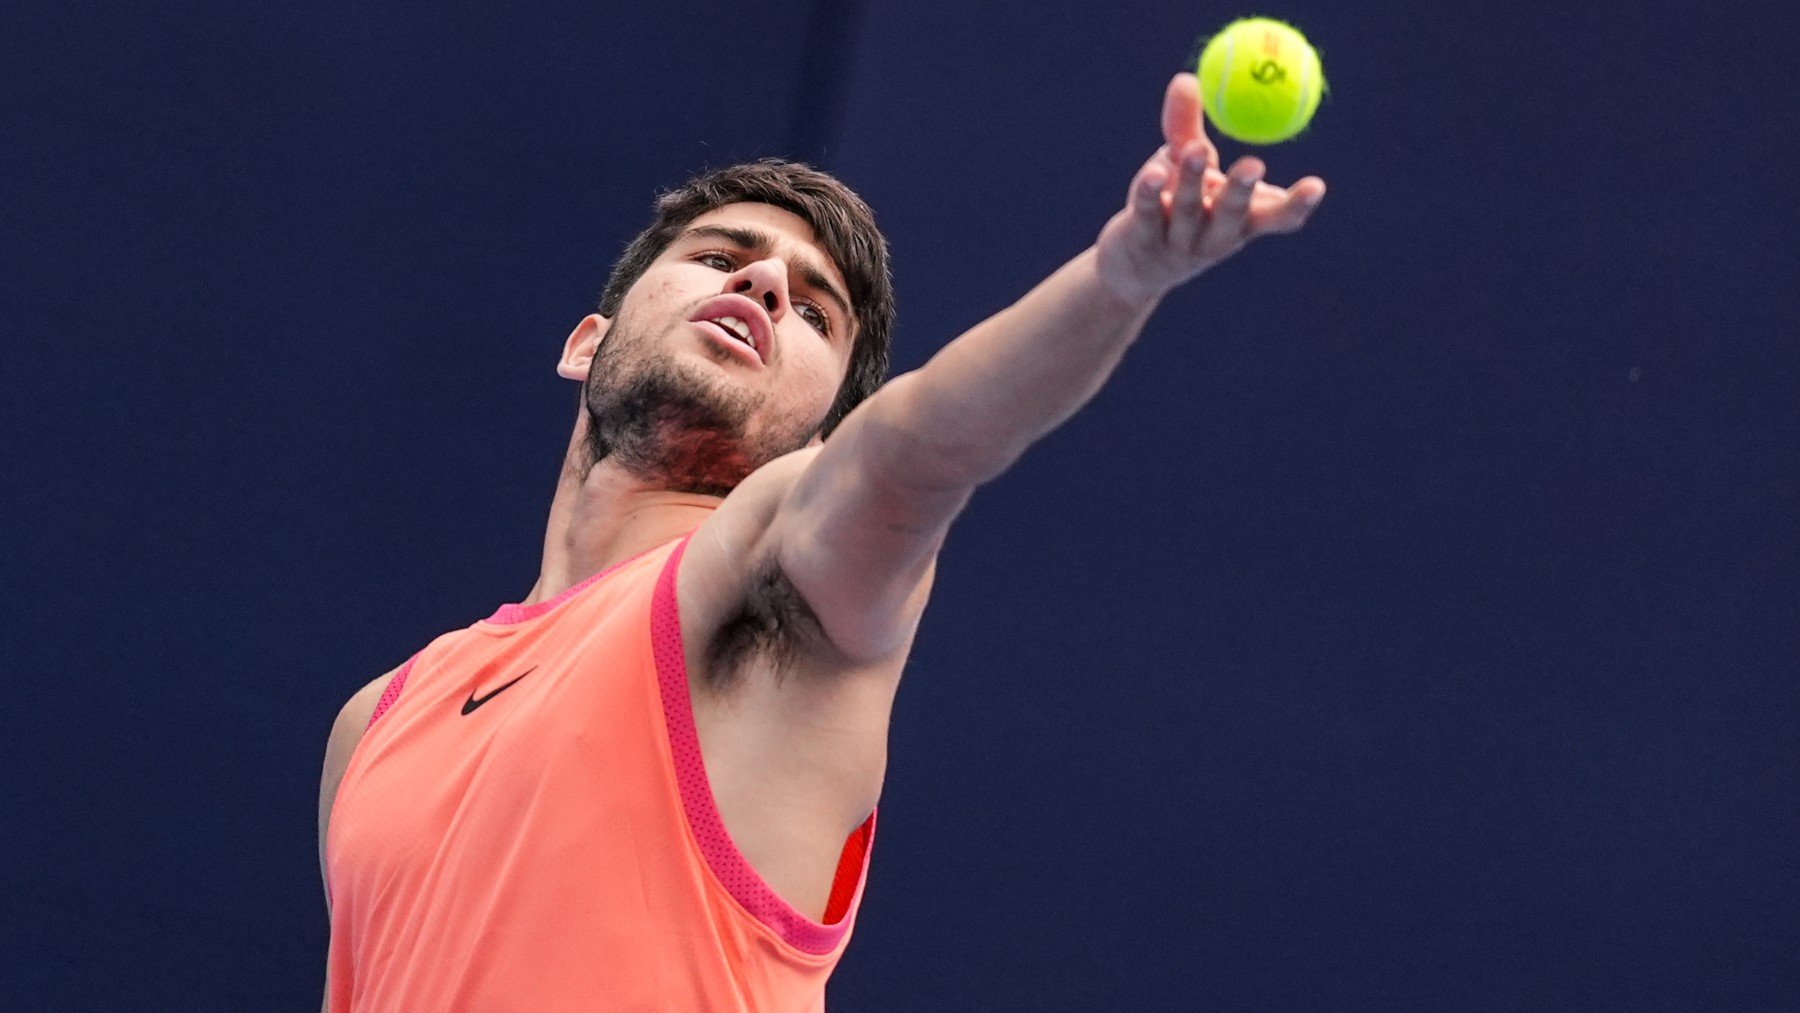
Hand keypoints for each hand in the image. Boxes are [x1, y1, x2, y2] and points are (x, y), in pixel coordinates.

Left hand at [1094, 72, 1326, 305]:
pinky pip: (1146, 214)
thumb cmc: (1175, 209)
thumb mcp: (1186, 169)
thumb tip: (1185, 77)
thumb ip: (1187, 128)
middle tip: (1253, 165)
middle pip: (1231, 216)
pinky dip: (1149, 192)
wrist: (1134, 267)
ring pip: (1186, 211)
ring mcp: (1178, 245)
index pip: (1276, 219)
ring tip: (1197, 150)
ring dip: (1192, 181)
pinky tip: (1151, 172)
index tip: (1316, 185)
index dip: (1296, 205)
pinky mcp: (1142, 243)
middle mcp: (1215, 238)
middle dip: (1242, 190)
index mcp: (1242, 222)